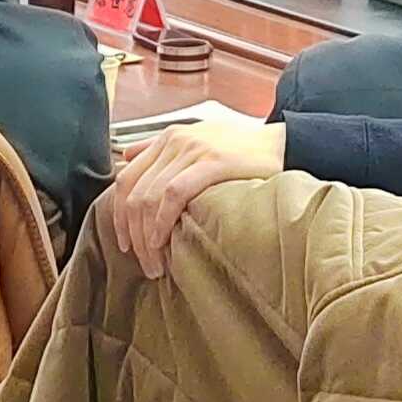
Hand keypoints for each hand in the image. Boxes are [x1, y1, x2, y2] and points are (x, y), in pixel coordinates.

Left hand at [106, 120, 286, 276]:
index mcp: (168, 138)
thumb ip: (160, 148)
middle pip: (134, 193)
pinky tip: (164, 241)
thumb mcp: (197, 140)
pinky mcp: (212, 162)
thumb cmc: (241, 150)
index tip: (125, 243)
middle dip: (133, 234)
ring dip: (147, 237)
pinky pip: (173, 195)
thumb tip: (125, 156)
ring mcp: (193, 150)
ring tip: (157, 263)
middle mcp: (175, 141)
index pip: (126, 179)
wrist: (283, 144)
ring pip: (150, 198)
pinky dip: (163, 222)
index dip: (119, 215)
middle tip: (144, 262)